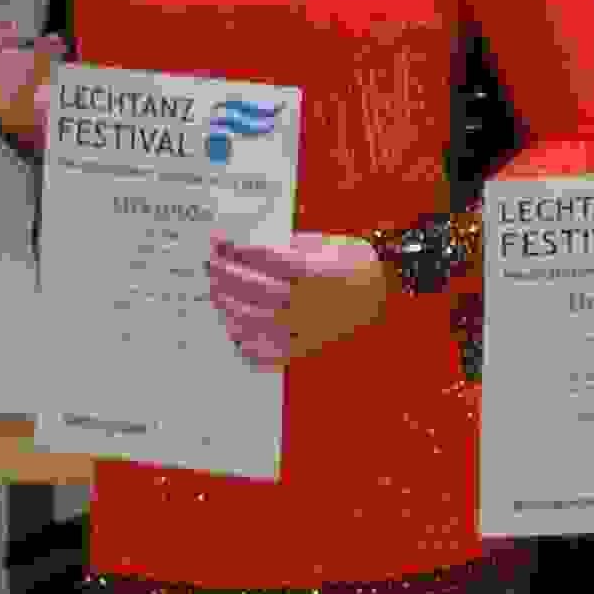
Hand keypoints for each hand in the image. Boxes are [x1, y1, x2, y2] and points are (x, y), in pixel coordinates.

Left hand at [206, 234, 389, 372]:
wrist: (382, 294)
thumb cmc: (353, 264)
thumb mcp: (324, 244)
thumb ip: (286, 246)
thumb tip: (242, 248)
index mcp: (316, 270)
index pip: (265, 258)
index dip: (237, 250)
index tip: (221, 243)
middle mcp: (310, 300)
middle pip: (255, 287)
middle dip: (226, 274)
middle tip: (211, 265)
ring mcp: (308, 326)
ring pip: (256, 319)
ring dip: (230, 305)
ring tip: (217, 294)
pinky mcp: (308, 346)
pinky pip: (270, 350)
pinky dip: (247, 342)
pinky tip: (235, 329)